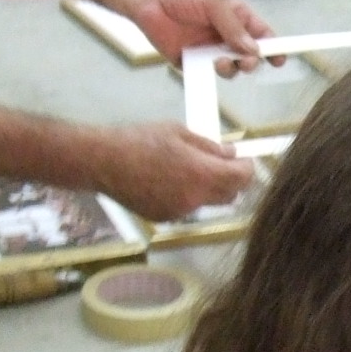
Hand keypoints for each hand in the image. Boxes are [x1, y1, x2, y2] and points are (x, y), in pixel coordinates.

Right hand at [93, 120, 253, 220]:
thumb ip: (209, 147)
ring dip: (208, 188)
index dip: (248, 168)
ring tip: (186, 169)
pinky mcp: (164, 219)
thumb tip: (231, 154)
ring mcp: (179, 212)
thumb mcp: (178, 132)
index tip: (244, 160)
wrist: (102, 162)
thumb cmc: (140, 140)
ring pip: (207, 202)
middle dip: (231, 180)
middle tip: (222, 163)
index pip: (242, 178)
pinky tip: (167, 180)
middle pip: (230, 195)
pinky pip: (186, 208)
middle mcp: (194, 199)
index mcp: (201, 174)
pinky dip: (187, 196)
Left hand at [123, 0, 267, 61]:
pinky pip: (205, 73)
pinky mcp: (189, 61)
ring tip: (219, 61)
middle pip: (248, 55)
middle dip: (251, 61)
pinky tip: (207, 68)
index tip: (279, 59)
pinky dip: (209, 75)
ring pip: (229, 67)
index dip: (272, 47)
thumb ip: (233, 27)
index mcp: (235, 16)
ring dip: (230, 68)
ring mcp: (208, 48)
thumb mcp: (214, 2)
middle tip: (245, 62)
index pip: (261, 33)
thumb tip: (253, 49)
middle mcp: (224, 34)